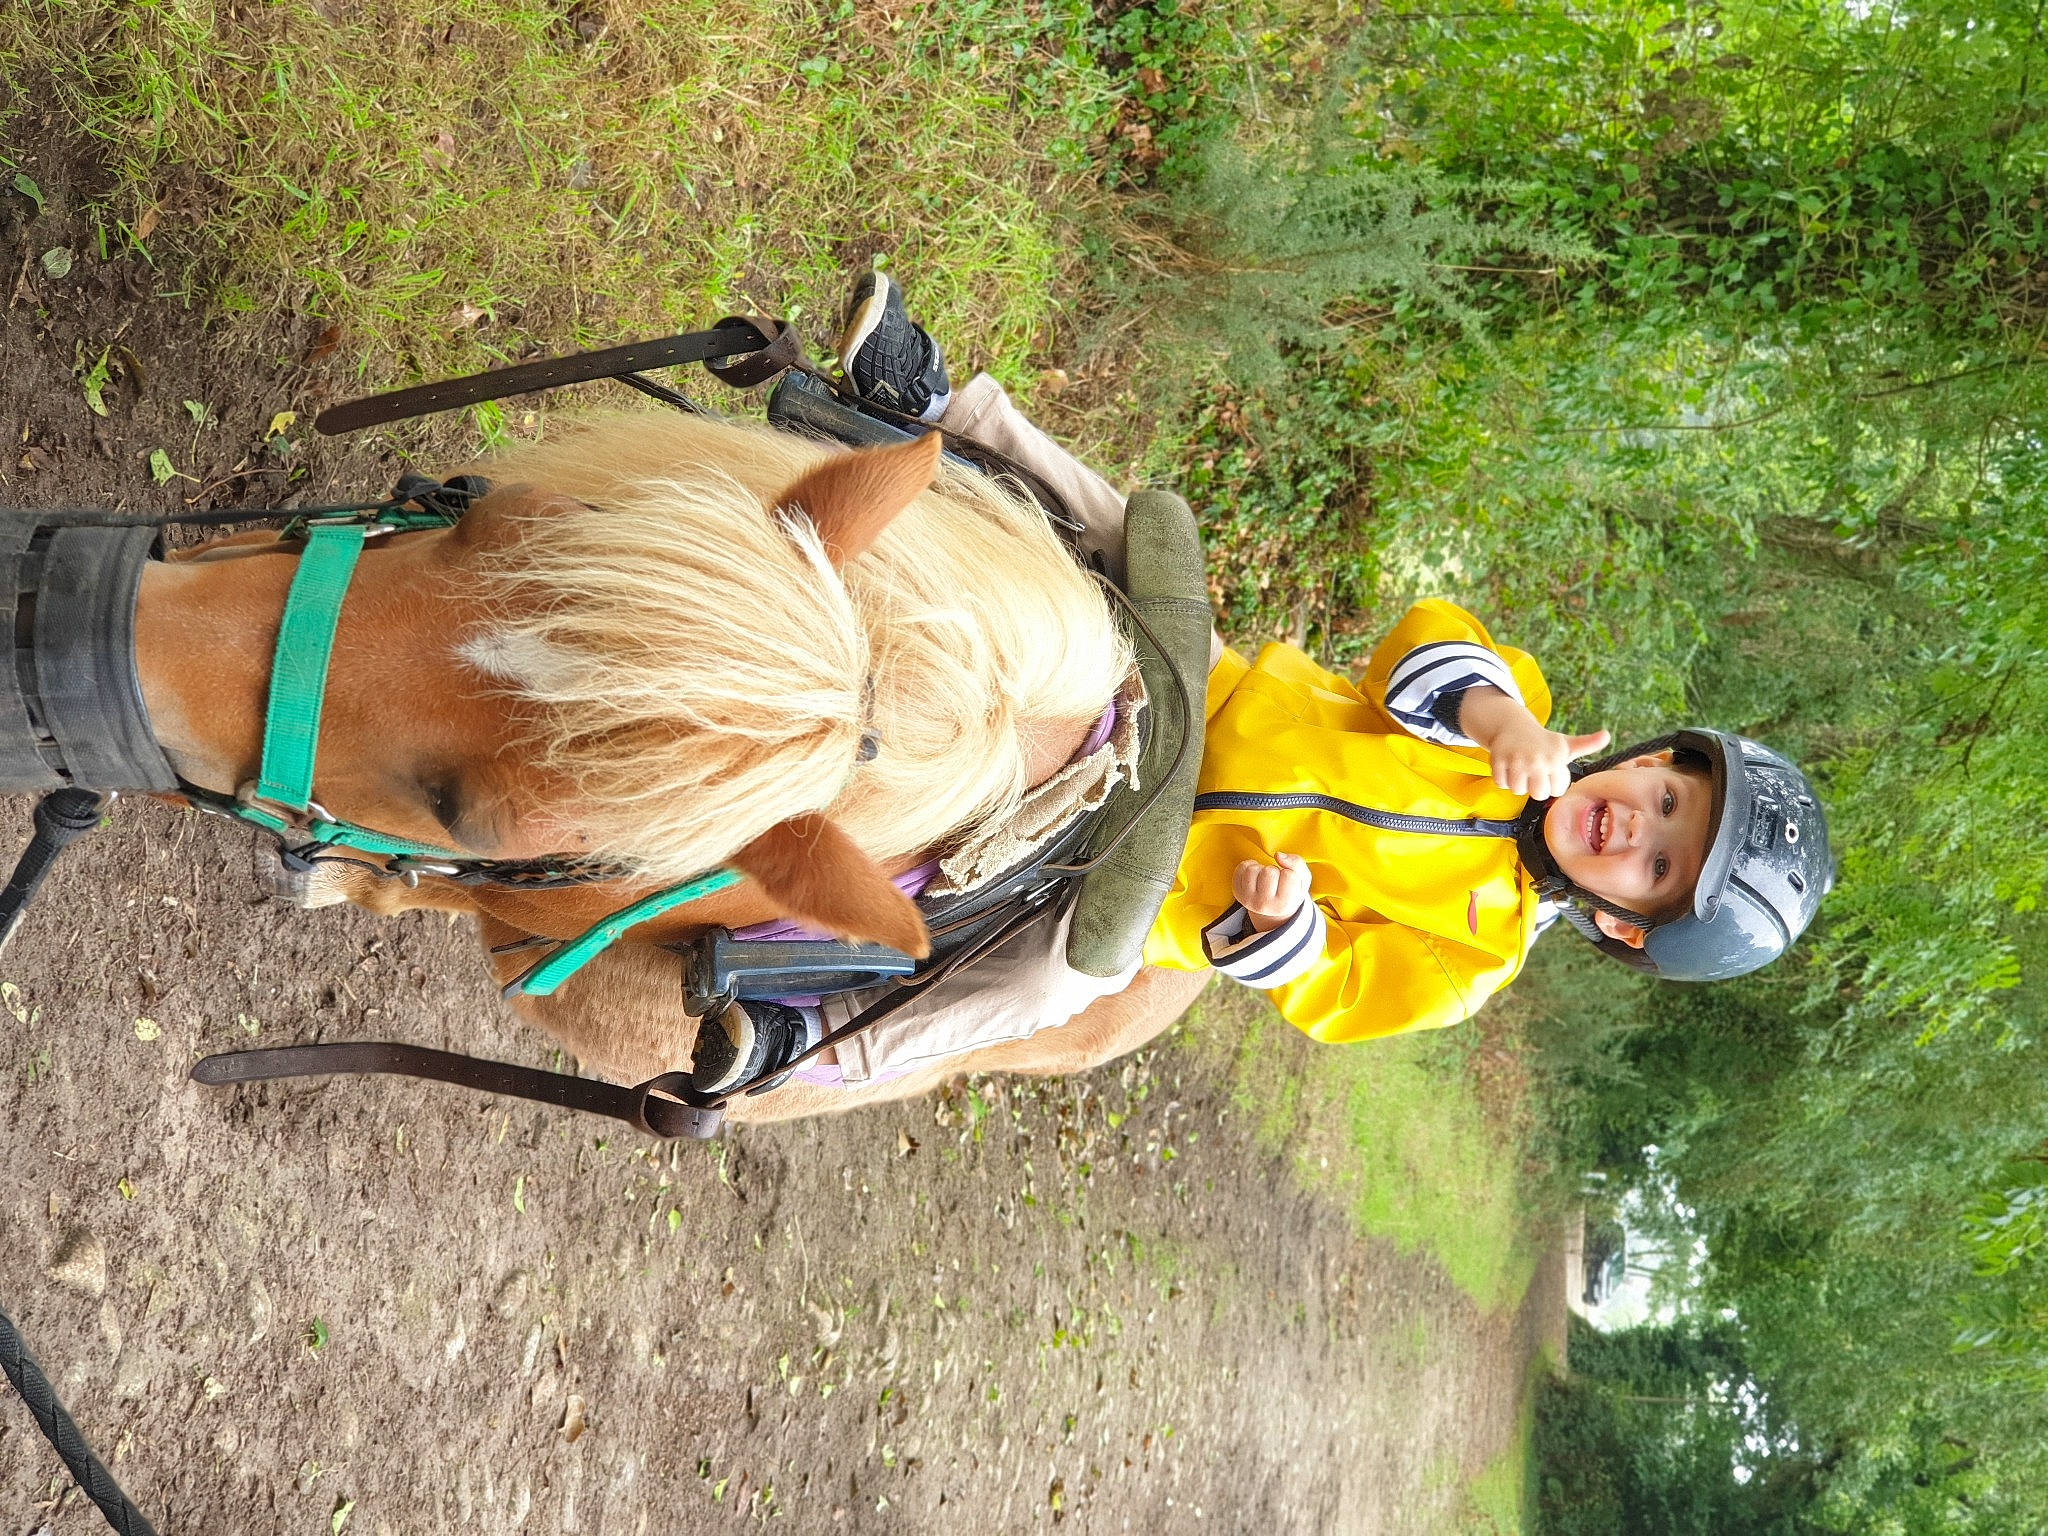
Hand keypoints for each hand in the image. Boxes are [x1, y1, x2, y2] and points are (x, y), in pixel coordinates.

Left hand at [1233, 852, 1310, 931]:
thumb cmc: (1291, 890)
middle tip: (1275, 879)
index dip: (1290, 872)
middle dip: (1274, 870)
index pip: (1289, 876)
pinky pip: (1241, 868)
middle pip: (1269, 872)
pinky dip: (1249, 866)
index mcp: (1283, 905)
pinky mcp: (1237, 892)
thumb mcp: (1303, 881)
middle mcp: (1264, 905)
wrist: (1272, 907)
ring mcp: (1248, 899)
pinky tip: (1255, 875)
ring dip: (1260, 868)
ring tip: (1264, 877)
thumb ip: (1297, 864)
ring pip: (1253, 869)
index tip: (1287, 881)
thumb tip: (1278, 855)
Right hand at [1459, 686, 1608, 798]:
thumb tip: (1607, 735)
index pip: (1556, 791)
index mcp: (1556, 758)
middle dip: (1535, 787)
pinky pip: (1501, 784)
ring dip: (1518, 783)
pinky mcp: (1498, 760)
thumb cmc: (1543, 741)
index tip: (1549, 772)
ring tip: (1521, 769)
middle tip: (1534, 773)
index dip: (1552, 784)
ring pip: (1518, 790)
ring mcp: (1516, 760)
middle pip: (1538, 794)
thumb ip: (1588, 743)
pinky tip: (1508, 767)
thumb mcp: (1566, 743)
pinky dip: (1502, 779)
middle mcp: (1537, 759)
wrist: (1513, 726)